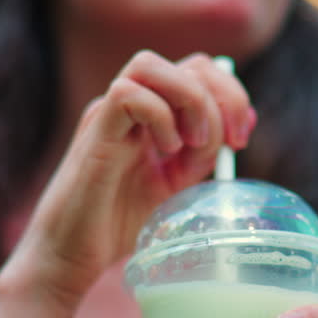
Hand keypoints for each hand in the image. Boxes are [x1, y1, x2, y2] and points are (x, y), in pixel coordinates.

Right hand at [3, 51, 254, 306]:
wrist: (72, 254)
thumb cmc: (117, 222)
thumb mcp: (176, 184)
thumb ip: (204, 154)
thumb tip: (245, 121)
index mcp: (151, 112)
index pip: (198, 72)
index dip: (230, 95)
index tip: (241, 139)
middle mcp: (129, 104)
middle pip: (186, 62)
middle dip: (222, 96)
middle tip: (230, 142)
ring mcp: (108, 113)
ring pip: (149, 64)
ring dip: (189, 100)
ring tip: (191, 145)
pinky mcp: (94, 131)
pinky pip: (127, 94)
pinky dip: (159, 117)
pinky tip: (165, 152)